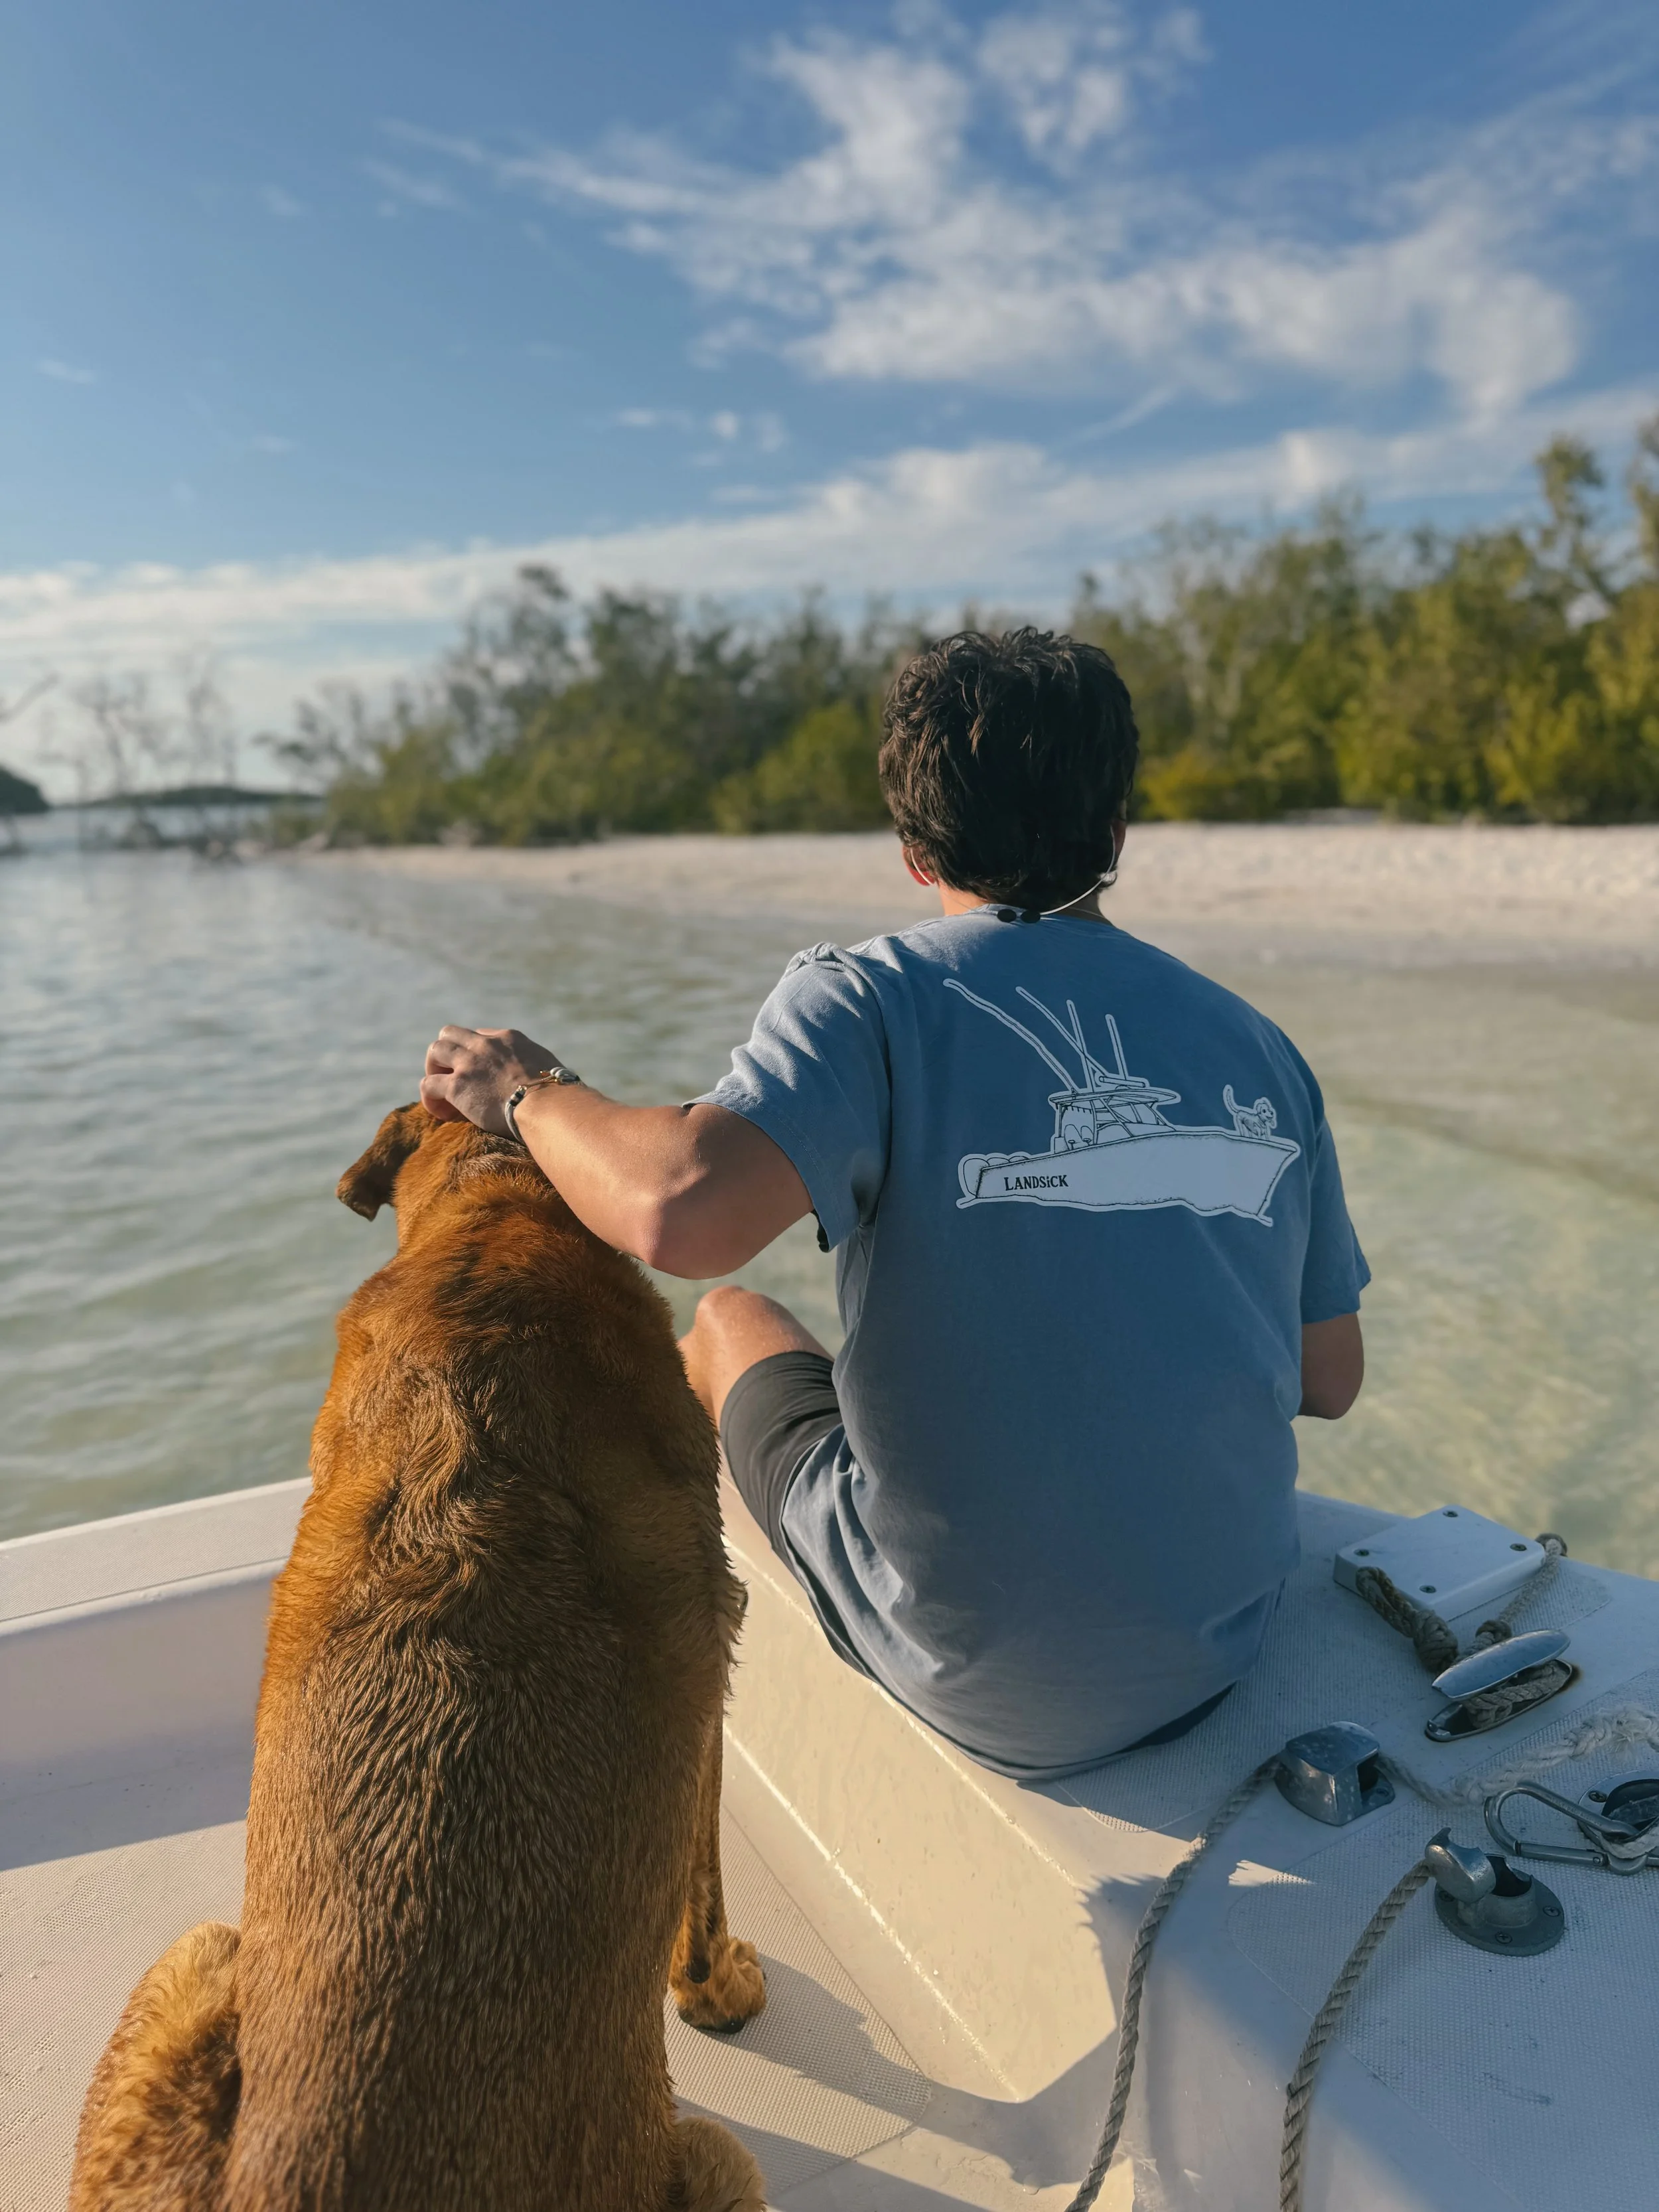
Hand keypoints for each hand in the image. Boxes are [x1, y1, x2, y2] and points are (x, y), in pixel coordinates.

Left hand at [421, 1026, 560, 1133]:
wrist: (548, 1106)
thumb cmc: (556, 1095)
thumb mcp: (548, 1067)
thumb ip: (536, 1067)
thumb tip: (542, 1080)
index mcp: (508, 1039)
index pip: (479, 1035)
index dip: (474, 1053)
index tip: (480, 1074)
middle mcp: (485, 1045)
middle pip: (450, 1033)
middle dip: (447, 1054)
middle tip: (454, 1077)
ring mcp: (469, 1063)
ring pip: (434, 1050)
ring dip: (434, 1070)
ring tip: (443, 1093)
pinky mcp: (457, 1086)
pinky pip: (428, 1085)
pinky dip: (430, 1099)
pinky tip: (442, 1113)